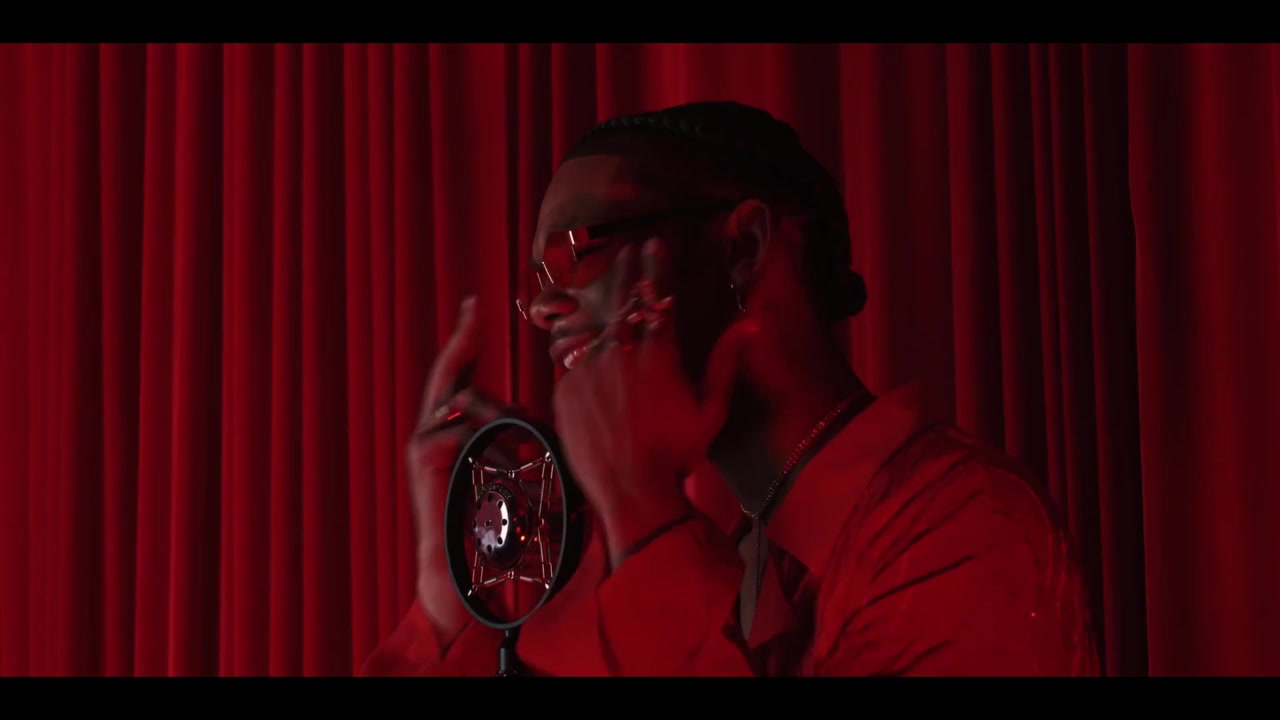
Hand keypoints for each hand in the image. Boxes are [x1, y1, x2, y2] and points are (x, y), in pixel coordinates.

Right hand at [406, 297, 507, 640]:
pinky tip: (497, 456)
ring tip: (506, 413)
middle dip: (462, 336)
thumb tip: (551, 417)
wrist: (462, 573)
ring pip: (458, 400)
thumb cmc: (494, 529)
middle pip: (448, 371)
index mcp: (457, 430)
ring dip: (487, 402)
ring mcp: (424, 443)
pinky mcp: (421, 459)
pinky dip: (478, 437)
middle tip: (474, 304)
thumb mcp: (516, 473)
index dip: (469, 339)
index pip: (462, 374)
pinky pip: (452, 429)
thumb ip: (524, 442)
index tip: (479, 304)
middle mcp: (436, 431)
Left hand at [552, 238, 755, 568]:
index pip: (657, 295)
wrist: (629, 491)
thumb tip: (750, 324)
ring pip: (595, 325)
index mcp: (658, 354)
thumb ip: (726, 362)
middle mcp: (620, 353)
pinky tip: (582, 337)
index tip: (655, 244)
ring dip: (601, 303)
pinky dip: (579, 344)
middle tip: (629, 250)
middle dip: (628, 271)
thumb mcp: (711, 411)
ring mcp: (588, 370)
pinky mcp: (565, 389)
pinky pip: (571, 357)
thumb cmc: (677, 456)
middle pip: (623, 300)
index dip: (657, 266)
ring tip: (606, 289)